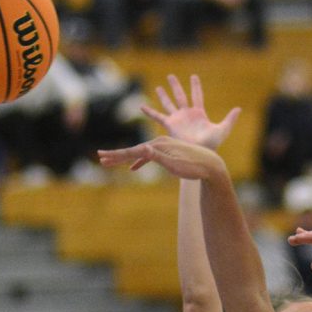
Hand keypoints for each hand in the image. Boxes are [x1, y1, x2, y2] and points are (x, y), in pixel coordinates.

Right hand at [98, 136, 226, 180]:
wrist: (211, 166)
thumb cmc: (193, 166)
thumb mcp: (174, 164)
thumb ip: (157, 156)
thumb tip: (141, 149)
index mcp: (159, 145)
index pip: (134, 150)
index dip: (117, 154)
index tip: (102, 156)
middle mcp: (160, 143)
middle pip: (134, 150)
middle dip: (117, 155)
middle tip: (100, 158)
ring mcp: (164, 147)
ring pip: (140, 153)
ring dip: (126, 158)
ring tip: (111, 162)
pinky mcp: (168, 153)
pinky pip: (149, 157)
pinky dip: (140, 162)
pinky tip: (133, 168)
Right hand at [142, 74, 240, 149]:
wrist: (199, 154)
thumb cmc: (212, 144)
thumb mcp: (222, 129)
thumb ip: (230, 119)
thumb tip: (239, 108)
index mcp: (199, 113)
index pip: (197, 95)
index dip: (195, 86)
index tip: (193, 76)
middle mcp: (187, 114)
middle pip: (180, 96)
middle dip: (175, 86)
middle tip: (170, 76)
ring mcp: (177, 119)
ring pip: (169, 103)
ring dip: (163, 95)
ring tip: (158, 87)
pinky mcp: (170, 125)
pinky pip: (158, 117)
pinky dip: (150, 112)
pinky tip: (142, 106)